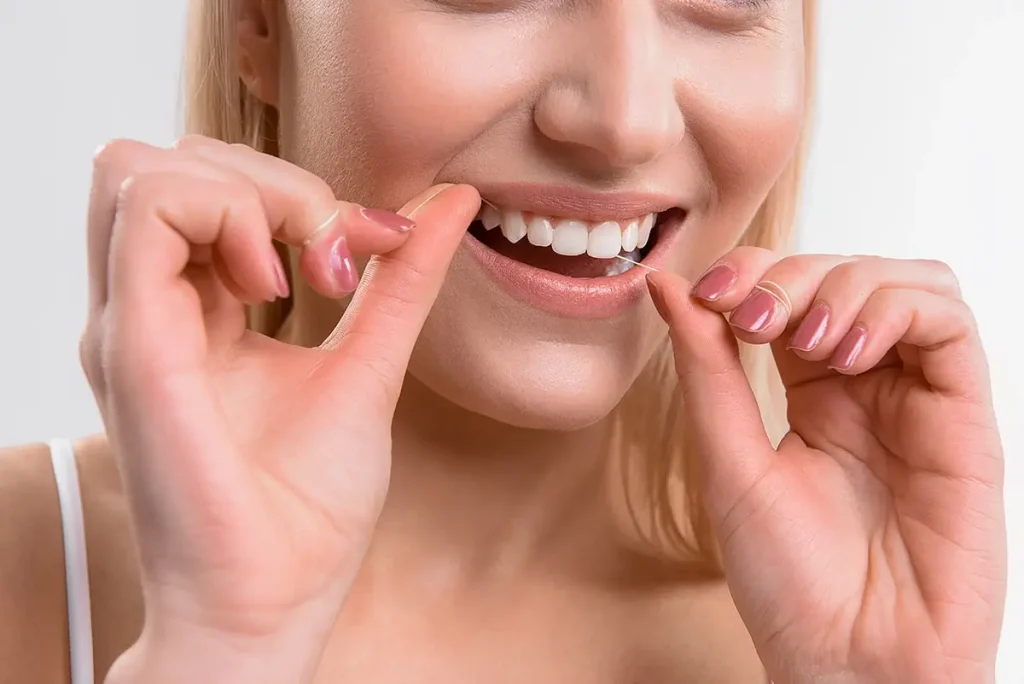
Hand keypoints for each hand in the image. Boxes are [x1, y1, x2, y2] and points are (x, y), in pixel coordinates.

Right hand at [80, 136, 479, 682]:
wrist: (275, 597)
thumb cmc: (308, 505)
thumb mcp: (369, 362)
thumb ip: (400, 277)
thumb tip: (454, 200)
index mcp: (194, 312)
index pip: (210, 186)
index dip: (300, 188)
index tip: (376, 242)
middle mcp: (149, 308)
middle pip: (172, 161)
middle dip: (272, 179)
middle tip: (333, 252)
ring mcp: (132, 321)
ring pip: (144, 168)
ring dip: (247, 189)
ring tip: (302, 267)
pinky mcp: (134, 342)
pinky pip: (146, 210)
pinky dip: (227, 214)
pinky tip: (277, 288)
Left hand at [647, 250, 1005, 683]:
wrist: (850, 662)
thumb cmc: (789, 582)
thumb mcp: (728, 460)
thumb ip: (706, 368)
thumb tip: (666, 285)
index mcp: (811, 394)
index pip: (791, 291)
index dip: (753, 272)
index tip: (709, 290)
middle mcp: (868, 387)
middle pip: (845, 275)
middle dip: (793, 275)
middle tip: (753, 315)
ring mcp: (917, 398)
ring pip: (904, 282)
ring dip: (845, 287)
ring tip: (804, 340)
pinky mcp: (963, 417)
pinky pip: (948, 323)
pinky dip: (894, 310)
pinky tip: (846, 352)